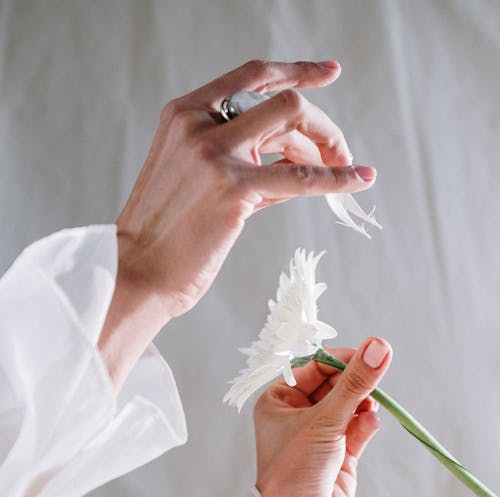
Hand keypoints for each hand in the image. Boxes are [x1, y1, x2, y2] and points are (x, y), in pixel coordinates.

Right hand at [100, 59, 376, 387]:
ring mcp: (216, 154)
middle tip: (338, 151)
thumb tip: (291, 161)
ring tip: (345, 169)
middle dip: (320, 124)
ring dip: (329, 145)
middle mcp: (199, 124)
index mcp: (184, 114)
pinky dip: (337, 177)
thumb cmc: (164, 236)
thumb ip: (239, 161)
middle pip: (282, 101)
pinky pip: (301, 176)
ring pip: (294, 122)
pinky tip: (360, 180)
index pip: (250, 76)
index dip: (295, 71)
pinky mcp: (235, 190)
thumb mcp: (193, 180)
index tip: (327, 73)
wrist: (136, 273)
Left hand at [254, 338, 391, 496]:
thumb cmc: (295, 472)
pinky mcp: (340, 456)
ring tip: (370, 405)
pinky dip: (366, 423)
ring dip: (362, 402)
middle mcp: (297, 416)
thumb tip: (379, 345)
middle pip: (334, 384)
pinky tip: (370, 422)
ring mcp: (320, 436)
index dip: (341, 358)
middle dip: (354, 380)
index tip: (368, 354)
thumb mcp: (325, 421)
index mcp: (279, 401)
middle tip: (376, 375)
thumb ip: (355, 384)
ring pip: (349, 406)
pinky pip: (358, 429)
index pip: (313, 366)